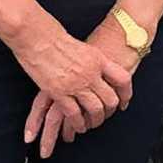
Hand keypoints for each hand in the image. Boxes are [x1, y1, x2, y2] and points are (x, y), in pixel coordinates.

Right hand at [12, 21, 133, 158]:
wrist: (36, 36)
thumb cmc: (54, 36)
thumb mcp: (83, 47)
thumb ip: (92, 60)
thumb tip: (99, 69)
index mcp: (99, 59)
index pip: (123, 79)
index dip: (126, 94)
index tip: (123, 102)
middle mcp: (91, 73)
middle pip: (110, 99)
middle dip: (109, 111)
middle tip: (106, 116)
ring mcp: (76, 84)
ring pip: (94, 109)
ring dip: (95, 120)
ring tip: (92, 124)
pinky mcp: (59, 92)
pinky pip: (74, 114)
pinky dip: (78, 123)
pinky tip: (78, 127)